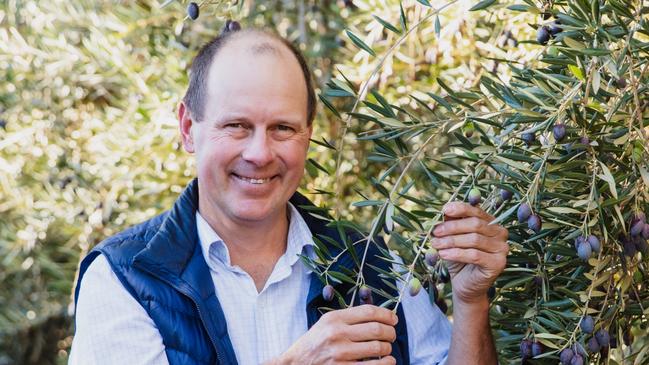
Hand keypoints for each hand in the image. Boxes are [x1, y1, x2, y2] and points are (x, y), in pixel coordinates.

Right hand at [268, 305, 397, 364]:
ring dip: (388, 348)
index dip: (387, 314)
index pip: (369, 312)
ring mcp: (340, 353)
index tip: (393, 319)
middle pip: (377, 329)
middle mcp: (337, 334)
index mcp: (335, 319)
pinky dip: (386, 363)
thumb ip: (350, 317)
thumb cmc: (315, 342)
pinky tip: (387, 361)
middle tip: (392, 334)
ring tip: (387, 348)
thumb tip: (380, 314)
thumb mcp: (327, 323)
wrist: (296, 363)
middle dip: (390, 332)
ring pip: (378, 348)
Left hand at [431, 201, 508, 303]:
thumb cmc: (459, 259)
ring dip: (451, 241)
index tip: (444, 210)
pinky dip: (456, 253)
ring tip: (436, 244)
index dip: (460, 209)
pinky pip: (475, 255)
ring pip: (474, 239)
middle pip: (475, 224)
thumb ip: (451, 223)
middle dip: (452, 227)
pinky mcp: (498, 263)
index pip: (476, 211)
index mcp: (491, 223)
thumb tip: (445, 211)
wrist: (465, 285)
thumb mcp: (452, 238)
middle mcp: (500, 233)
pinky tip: (443, 254)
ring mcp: (502, 249)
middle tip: (435, 232)